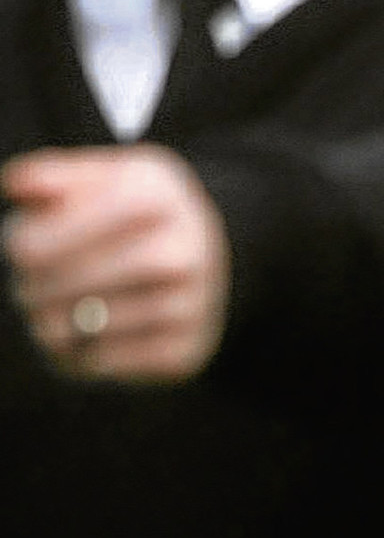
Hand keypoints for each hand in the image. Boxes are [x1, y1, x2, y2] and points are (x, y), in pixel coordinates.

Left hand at [4, 146, 230, 385]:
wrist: (210, 255)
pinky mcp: (187, 349)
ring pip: (81, 327)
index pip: (40, 242)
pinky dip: (85, 354)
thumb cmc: (134, 213)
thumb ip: (54, 176)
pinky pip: (104, 361)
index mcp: (154, 195)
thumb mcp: (106, 177)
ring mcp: (192, 302)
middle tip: (30, 290)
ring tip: (60, 311)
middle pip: (60, 286)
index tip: (24, 250)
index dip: (21, 248)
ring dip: (55, 325)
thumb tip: (17, 184)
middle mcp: (184, 248)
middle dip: (32, 291)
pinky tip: (91, 335)